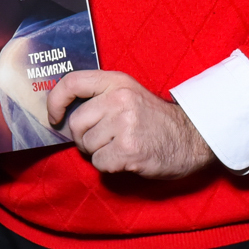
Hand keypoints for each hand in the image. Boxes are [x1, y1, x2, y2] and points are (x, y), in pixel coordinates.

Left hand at [45, 69, 216, 178]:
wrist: (193, 138)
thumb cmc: (156, 121)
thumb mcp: (129, 94)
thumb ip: (100, 97)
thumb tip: (63, 115)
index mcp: (117, 82)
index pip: (72, 82)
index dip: (55, 101)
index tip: (55, 117)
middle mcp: (119, 99)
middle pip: (76, 123)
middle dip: (83, 138)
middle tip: (102, 142)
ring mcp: (125, 124)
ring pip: (87, 146)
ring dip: (98, 153)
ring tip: (120, 148)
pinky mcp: (129, 149)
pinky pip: (100, 163)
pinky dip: (109, 167)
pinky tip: (127, 159)